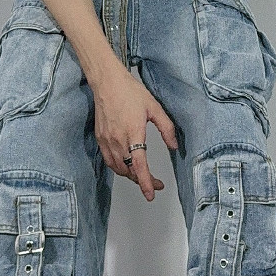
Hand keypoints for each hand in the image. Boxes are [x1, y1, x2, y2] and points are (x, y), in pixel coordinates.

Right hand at [90, 60, 178, 201]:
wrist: (107, 82)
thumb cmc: (129, 91)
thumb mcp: (155, 108)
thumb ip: (166, 129)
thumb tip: (174, 146)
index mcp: (133, 132)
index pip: (139, 165)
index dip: (146, 182)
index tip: (151, 194)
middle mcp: (118, 139)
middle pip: (129, 171)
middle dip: (143, 180)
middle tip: (156, 183)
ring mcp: (107, 140)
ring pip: (118, 169)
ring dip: (131, 175)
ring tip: (142, 176)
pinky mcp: (100, 139)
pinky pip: (109, 161)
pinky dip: (119, 168)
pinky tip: (127, 166)